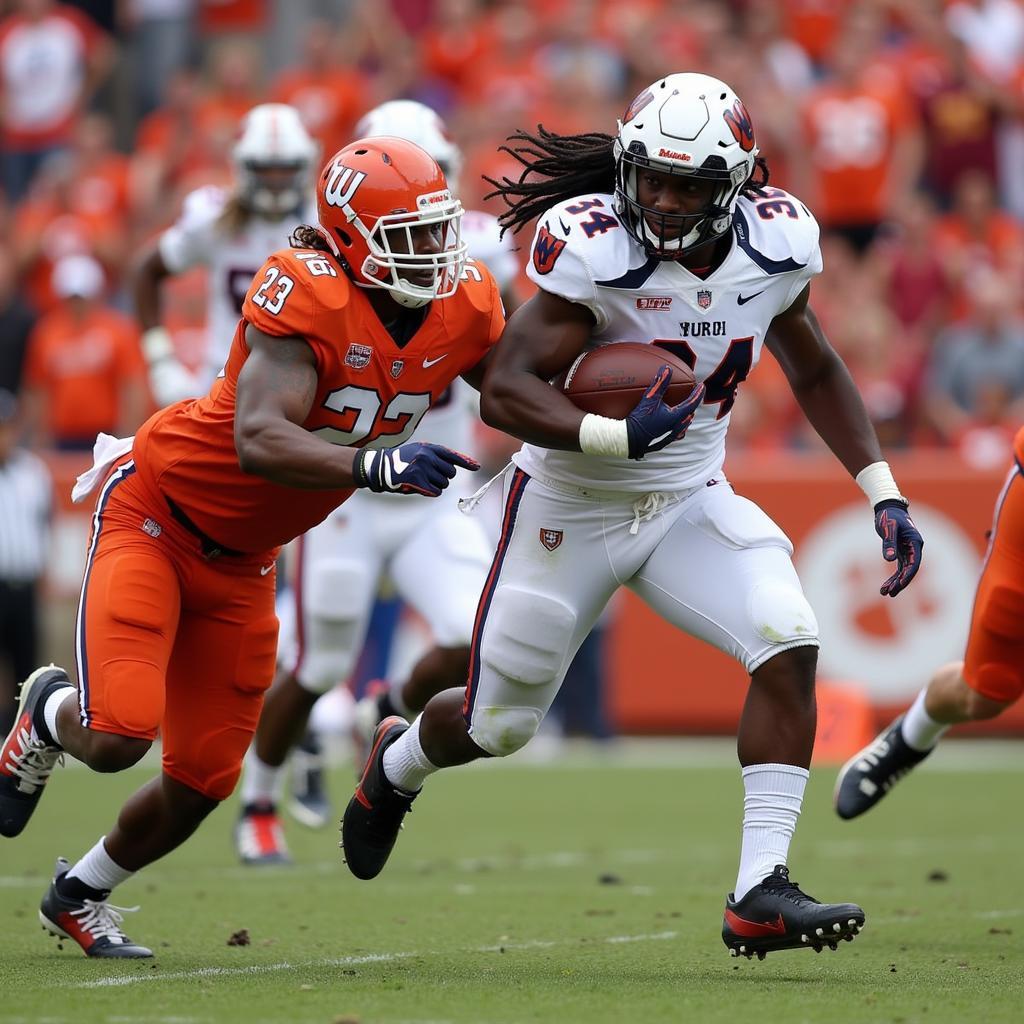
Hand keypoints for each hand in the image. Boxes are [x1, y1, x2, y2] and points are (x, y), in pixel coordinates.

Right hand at [355, 442, 479, 496]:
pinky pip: (436, 491)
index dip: (466, 462)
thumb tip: (455, 468)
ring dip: (436, 485)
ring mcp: (423, 469)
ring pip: (444, 483)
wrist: (379, 467)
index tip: (477, 466)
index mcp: (428, 448)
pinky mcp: (418, 481)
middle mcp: (427, 456)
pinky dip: (431, 492)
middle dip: (444, 477)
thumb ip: (435, 456)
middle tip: (430, 476)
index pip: (452, 455)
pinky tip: (420, 487)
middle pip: (450, 473)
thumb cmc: (401, 461)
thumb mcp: (418, 451)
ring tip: (422, 480)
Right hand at [624, 366, 705, 459]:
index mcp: (676, 417)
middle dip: (693, 405)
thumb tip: (666, 369)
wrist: (629, 438)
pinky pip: (676, 434)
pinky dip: (679, 427)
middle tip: (695, 396)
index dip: (698, 393)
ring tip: (688, 412)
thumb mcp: (650, 398)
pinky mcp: (662, 441)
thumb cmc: (640, 419)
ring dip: (687, 416)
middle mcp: (675, 427)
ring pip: (684, 425)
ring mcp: (670, 435)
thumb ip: (660, 383)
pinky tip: (676, 428)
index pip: (692, 403)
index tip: (702, 386)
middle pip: (689, 414)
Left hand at [874, 499, 923, 596]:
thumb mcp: (888, 528)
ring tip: (885, 593)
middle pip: (910, 570)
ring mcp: (908, 551)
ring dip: (896, 582)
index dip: (907, 575)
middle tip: (890, 593)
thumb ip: (889, 543)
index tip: (899, 584)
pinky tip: (885, 587)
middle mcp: (914, 548)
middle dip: (901, 582)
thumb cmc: (889, 516)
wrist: (888, 508)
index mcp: (915, 542)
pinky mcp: (900, 552)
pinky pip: (899, 568)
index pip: (914, 563)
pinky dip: (893, 577)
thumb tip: (890, 560)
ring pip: (904, 571)